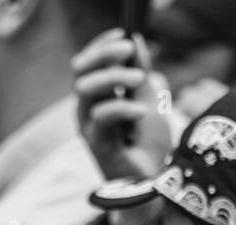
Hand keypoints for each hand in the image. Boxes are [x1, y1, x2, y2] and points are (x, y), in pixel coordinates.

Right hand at [74, 28, 173, 183]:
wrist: (155, 181)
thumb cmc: (150, 145)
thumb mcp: (150, 99)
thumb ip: (140, 73)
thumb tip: (135, 42)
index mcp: (98, 97)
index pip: (89, 63)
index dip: (102, 45)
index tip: (123, 33)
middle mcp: (87, 109)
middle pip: (80, 70)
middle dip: (103, 54)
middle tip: (128, 50)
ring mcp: (88, 126)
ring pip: (86, 89)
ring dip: (113, 77)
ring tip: (139, 80)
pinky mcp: (95, 143)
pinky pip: (101, 116)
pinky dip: (122, 107)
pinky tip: (140, 111)